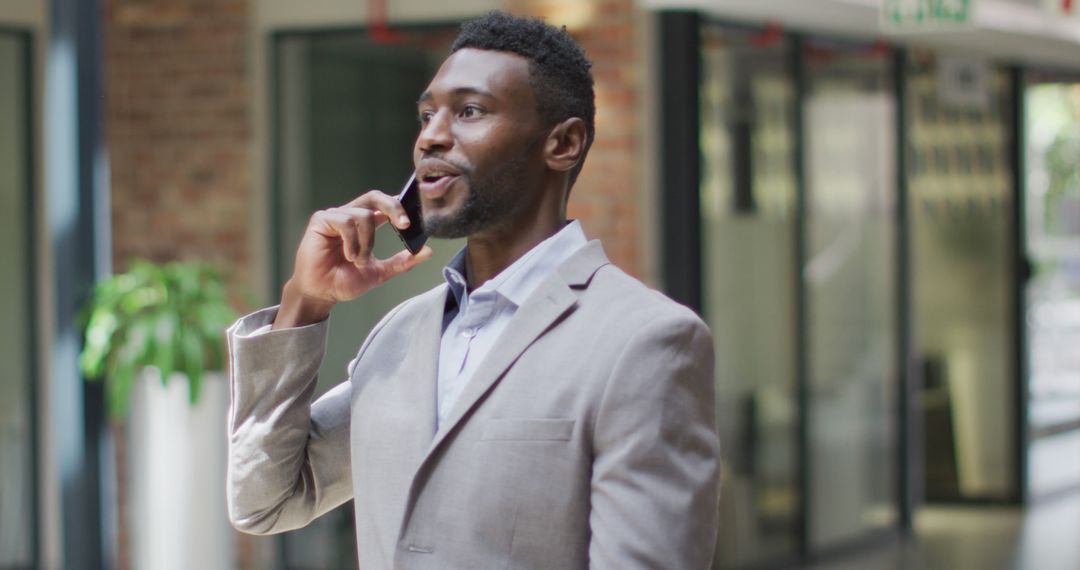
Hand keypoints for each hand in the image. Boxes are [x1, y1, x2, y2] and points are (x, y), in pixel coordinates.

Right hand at [273, 190, 432, 328]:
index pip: (385, 205)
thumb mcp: (380, 272)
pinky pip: (346, 221)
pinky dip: (352, 241)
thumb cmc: (344, 280)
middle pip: (375, 197)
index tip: (412, 222)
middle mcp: (351, 215)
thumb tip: (427, 252)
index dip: (400, 208)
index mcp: (365, 224)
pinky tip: (348, 255)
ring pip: (363, 216)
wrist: (322, 293)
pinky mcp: (322, 220)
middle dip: (393, 207)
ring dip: (366, 242)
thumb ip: (402, 262)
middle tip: (404, 224)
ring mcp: (336, 216)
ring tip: (358, 261)